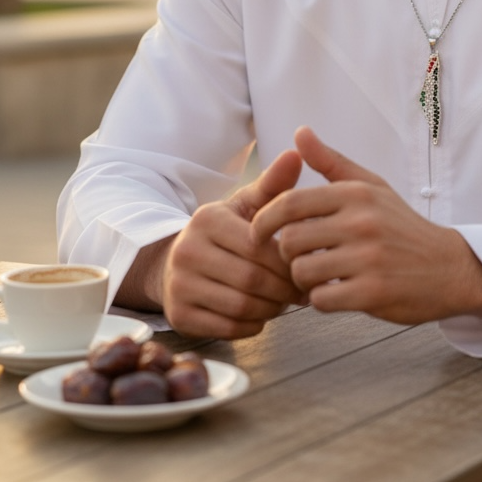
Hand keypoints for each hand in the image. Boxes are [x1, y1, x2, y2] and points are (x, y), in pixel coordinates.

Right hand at [161, 149, 306, 338]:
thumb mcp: (246, 205)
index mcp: (207, 219)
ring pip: (241, 306)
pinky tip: (262, 314)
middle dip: (283, 288)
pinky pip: (228, 328)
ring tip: (284, 301)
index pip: (258, 245)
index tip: (304, 264)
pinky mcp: (179, 316)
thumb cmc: (225, 232)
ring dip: (271, 308)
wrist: (177, 263)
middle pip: (251, 279)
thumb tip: (295, 153)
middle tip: (301, 290)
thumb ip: (273, 184)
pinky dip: (253, 325)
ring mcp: (179, 285)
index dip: (286, 259)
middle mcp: (187, 251)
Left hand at [251, 127, 481, 324]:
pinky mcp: (373, 293)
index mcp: (356, 194)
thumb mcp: (371, 186)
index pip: (290, 202)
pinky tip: (334, 293)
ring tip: (317, 277)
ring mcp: (368, 259)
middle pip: (291, 240)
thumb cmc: (402, 226)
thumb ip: (331, 162)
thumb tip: (300, 133)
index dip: (265, 220)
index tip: (260, 234)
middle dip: (286, 254)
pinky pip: (322, 300)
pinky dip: (320, 300)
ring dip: (302, 280)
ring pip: (302, 272)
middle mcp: (361, 223)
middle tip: (298, 259)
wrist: (450, 267)